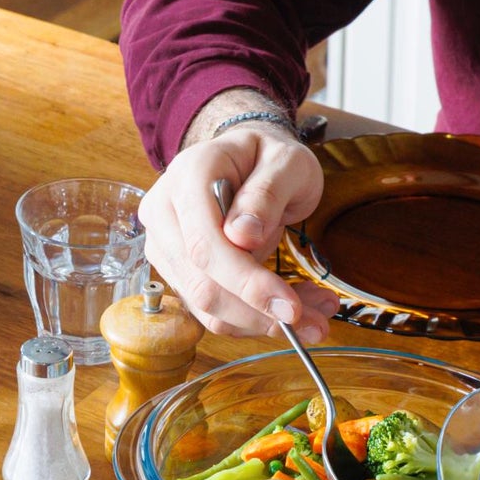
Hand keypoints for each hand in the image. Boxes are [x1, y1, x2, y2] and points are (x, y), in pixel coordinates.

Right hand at [141, 123, 340, 337]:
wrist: (245, 157)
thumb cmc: (267, 157)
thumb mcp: (286, 162)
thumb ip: (267, 193)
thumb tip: (243, 236)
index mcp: (188, 176)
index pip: (206, 245)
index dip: (247, 283)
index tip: (291, 307)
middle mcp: (164, 212)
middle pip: (202, 285)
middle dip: (259, 313)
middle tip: (315, 323)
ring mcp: (164, 244)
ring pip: (206, 306)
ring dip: (261, 321)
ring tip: (314, 313)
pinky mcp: (177, 270)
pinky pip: (212, 309)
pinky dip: (253, 317)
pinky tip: (289, 305)